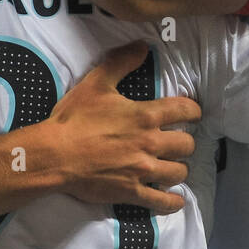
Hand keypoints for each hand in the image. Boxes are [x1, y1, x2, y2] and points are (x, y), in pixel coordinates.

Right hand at [40, 41, 199, 213]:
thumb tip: (143, 47)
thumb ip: (121, 63)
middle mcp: (150, 144)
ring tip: (172, 166)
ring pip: (179, 172)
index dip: (193, 110)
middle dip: (185, 141)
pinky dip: (172, 202)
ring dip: (178, 168)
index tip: (191, 113)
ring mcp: (143, 171)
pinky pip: (162, 202)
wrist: (55, 154)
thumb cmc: (74, 118)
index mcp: (145, 116)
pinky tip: (175, 200)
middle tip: (176, 141)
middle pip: (187, 144)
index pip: (185, 111)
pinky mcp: (132, 192)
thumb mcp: (96, 83)